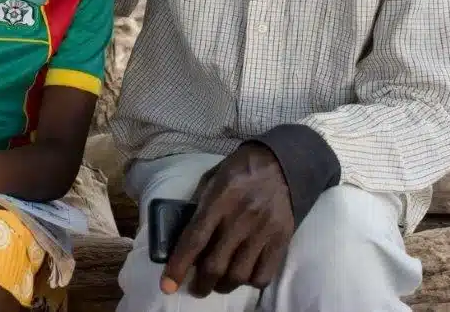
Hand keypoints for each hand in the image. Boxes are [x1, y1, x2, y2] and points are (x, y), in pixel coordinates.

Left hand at [161, 144, 292, 296]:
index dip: (179, 266)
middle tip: (197, 288)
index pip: (194, 239)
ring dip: (224, 286)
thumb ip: (200, 206)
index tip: (167, 285)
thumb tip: (185, 237)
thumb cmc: (241, 169)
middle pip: (215, 265)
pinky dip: (251, 282)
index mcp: (219, 200)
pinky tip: (245, 275)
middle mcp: (240, 218)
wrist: (282, 162)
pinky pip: (264, 274)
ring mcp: (262, 231)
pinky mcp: (281, 239)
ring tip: (219, 284)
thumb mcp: (213, 178)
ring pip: (239, 275)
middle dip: (201, 284)